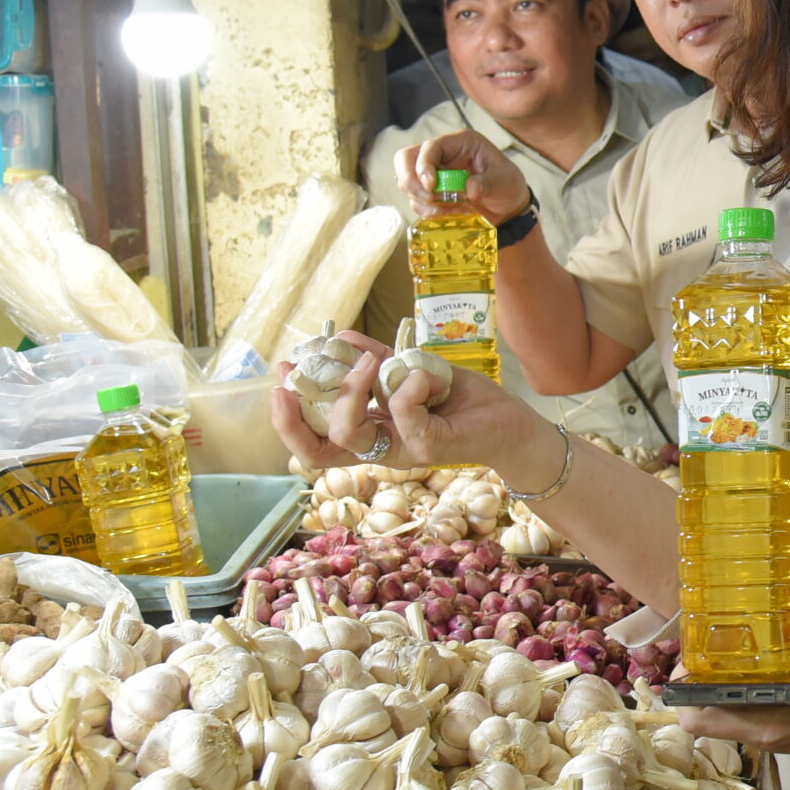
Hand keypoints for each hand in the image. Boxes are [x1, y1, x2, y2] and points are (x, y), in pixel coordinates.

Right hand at [270, 329, 560, 486]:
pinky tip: (425, 374)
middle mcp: (380, 447)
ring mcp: (403, 449)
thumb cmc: (461, 400)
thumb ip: (378, 360)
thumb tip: (340, 337)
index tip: (279, 381)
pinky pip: (403, 414)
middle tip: (293, 377)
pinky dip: (408, 384)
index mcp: (371, 433)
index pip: (315, 442)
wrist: (510, 422)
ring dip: (351, 390)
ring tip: (371, 361)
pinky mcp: (431, 444)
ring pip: (350, 433)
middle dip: (294, 417)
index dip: (288, 419)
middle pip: (316, 451)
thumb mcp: (412, 372)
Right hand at [395, 131, 529, 223]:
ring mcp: (433, 173)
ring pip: (406, 182)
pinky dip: (429, 211)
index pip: (430, 146)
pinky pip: (416, 202)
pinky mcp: (430, 193)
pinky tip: (451, 213)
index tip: (431, 185)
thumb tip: (469, 189)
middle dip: (410, 180)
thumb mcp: (505, 181)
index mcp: (460, 143)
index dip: (424, 164)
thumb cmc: (507, 185)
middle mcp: (442, 154)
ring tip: (450, 208)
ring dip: (422, 200)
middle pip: (405, 158)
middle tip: (428, 198)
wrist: (507, 208)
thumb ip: (488, 183)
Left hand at [674, 590, 789, 766]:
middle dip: (694, 683)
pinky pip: (743, 712)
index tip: (685, 656)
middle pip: (705, 717)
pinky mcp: (783, 726)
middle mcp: (767, 734)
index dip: (683, 693)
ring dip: (713, 686)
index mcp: (775, 726)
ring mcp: (774, 733)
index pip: (704, 722)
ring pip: (723, 714)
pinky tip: (750, 657)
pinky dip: (735, 689)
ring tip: (720, 642)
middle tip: (702, 639)